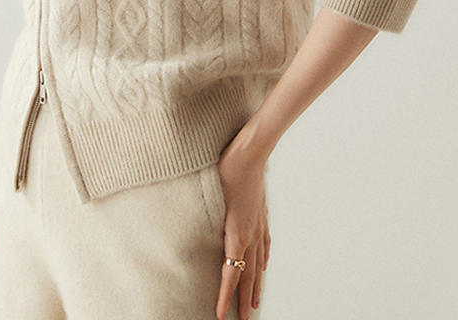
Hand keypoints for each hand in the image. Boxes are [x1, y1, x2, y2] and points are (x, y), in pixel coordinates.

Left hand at [214, 144, 269, 319]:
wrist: (250, 153)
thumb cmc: (226, 171)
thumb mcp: (210, 197)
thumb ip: (205, 220)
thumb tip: (192, 234)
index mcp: (236, 233)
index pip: (230, 274)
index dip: (224, 296)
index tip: (219, 315)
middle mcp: (250, 234)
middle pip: (248, 275)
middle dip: (245, 300)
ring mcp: (259, 225)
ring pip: (259, 263)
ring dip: (256, 285)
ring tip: (255, 303)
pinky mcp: (262, 215)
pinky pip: (265, 245)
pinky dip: (264, 260)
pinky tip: (263, 267)